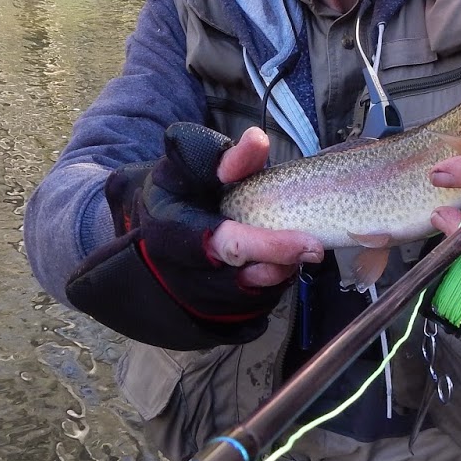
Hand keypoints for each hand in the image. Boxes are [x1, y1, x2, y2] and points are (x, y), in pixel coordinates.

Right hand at [67, 122, 319, 348]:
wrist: (148, 234)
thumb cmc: (175, 193)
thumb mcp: (187, 165)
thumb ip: (223, 156)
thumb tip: (256, 141)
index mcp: (171, 233)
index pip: (224, 246)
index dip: (267, 246)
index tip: (307, 243)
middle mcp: (179, 275)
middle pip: (241, 280)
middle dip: (279, 264)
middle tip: (312, 248)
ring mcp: (193, 303)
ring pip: (249, 300)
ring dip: (277, 278)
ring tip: (293, 252)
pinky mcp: (209, 319)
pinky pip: (250, 313)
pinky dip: (269, 291)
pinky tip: (276, 267)